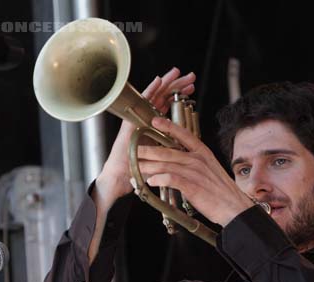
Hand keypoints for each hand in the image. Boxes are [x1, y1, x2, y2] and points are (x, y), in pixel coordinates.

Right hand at [96, 68, 195, 201]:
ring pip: (154, 96)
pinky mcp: (131, 120)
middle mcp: (145, 119)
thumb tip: (183, 141)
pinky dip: (150, 91)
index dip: (179, 95)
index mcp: (153, 125)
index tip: (191, 89)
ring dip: (167, 83)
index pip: (167, 105)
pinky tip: (159, 80)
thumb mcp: (161, 155)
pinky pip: (141, 103)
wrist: (121, 178)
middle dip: (177, 86)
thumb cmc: (139, 169)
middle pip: (163, 97)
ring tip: (178, 72)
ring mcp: (137, 119)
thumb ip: (170, 145)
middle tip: (191, 76)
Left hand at [137, 117, 254, 226]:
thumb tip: (178, 162)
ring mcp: (195, 172)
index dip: (168, 126)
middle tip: (134, 150)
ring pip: (165, 164)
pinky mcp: (192, 186)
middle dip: (148, 150)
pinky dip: (158, 179)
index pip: (183, 134)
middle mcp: (198, 159)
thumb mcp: (210, 170)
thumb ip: (194, 163)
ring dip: (148, 166)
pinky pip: (170, 179)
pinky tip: (150, 182)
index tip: (154, 121)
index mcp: (203, 153)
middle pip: (167, 151)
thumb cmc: (221, 192)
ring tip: (136, 168)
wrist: (234, 208)